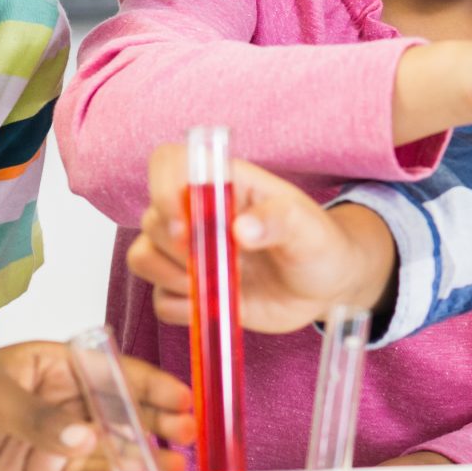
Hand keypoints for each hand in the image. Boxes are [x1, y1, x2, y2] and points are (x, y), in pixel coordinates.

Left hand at [0, 341, 196, 470]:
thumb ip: (36, 417)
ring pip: (110, 452)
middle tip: (186, 438)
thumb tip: (81, 436)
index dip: (151, 386)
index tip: (182, 401)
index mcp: (55, 365)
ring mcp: (55, 442)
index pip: (114, 373)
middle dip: (157, 425)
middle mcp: (63, 402)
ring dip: (140, 461)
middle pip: (121, 414)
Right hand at [127, 145, 398, 332]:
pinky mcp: (191, 291)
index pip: (168, 162)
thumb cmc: (320, 245)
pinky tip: (215, 306)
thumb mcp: (309, 228)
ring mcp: (190, 254)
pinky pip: (160, 301)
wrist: (327, 288)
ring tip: (217, 285)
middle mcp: (198, 214)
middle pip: (151, 218)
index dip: (162, 187)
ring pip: (144, 257)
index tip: (185, 223)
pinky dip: (180, 308)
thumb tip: (241, 228)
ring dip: (170, 277)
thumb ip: (280, 220)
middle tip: (218, 262)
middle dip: (175, 246)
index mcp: (224, 184)